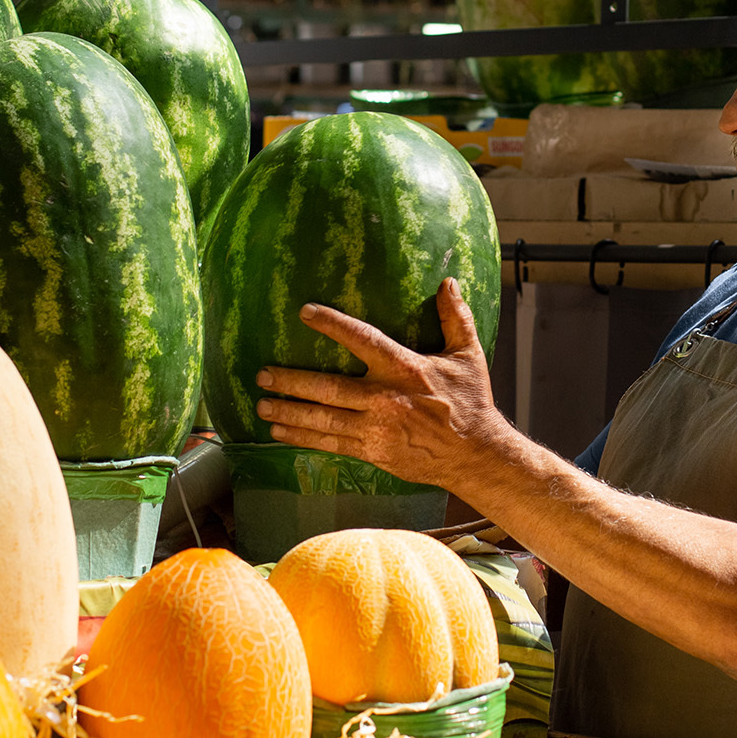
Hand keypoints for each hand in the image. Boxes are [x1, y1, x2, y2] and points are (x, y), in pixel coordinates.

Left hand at [253, 278, 512, 488]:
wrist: (475, 454)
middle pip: (327, 388)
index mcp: (404, 368)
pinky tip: (280, 433)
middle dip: (290, 381)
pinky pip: (330, 444)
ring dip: (288, 412)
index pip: (362, 339)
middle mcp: (384, 398)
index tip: (305, 312)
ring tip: (261, 405)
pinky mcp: (373, 452)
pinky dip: (303, 439)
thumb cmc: (470, 402)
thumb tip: (448, 282)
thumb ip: (455, 318)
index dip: (332, 325)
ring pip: (323, 419)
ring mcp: (376, 429)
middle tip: (262, 374)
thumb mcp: (468, 355)